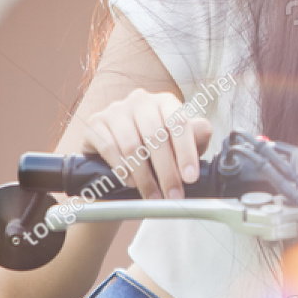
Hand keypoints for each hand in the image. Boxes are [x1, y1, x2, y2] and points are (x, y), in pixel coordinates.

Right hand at [77, 87, 211, 200]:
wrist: (119, 157)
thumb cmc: (156, 150)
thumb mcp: (179, 144)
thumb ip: (195, 136)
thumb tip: (203, 130)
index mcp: (165, 102)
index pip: (179, 123)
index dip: (186, 152)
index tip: (190, 178)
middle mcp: (140, 100)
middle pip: (155, 136)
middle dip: (167, 171)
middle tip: (173, 195)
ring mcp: (115, 110)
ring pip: (132, 145)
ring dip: (145, 176)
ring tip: (154, 196)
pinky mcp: (95, 124)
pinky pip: (109, 148)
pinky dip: (122, 169)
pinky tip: (131, 183)